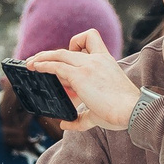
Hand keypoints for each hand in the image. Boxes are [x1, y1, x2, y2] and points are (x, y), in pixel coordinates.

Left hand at [25, 31, 140, 130]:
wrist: (133, 111)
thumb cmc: (121, 112)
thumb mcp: (98, 112)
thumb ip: (81, 118)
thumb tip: (65, 124)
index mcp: (105, 61)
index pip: (91, 38)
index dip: (76, 44)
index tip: (67, 57)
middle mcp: (97, 59)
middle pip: (69, 47)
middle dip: (51, 54)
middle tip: (37, 62)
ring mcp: (88, 65)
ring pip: (59, 54)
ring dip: (42, 58)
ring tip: (30, 65)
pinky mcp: (80, 75)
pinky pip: (56, 65)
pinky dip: (43, 65)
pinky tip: (34, 68)